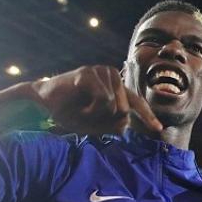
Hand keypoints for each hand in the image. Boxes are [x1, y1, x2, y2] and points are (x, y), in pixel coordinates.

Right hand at [30, 65, 161, 134]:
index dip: (147, 116)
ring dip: (96, 115)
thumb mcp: (94, 125)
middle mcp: (112, 77)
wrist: (43, 103)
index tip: (158, 129)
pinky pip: (103, 100)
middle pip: (125, 110)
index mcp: (115, 88)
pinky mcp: (91, 73)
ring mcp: (102, 72)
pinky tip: (80, 105)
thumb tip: (126, 124)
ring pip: (114, 106)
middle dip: (106, 120)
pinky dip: (91, 109)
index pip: (136, 103)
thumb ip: (112, 125)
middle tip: (86, 116)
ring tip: (82, 109)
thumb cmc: (69, 112)